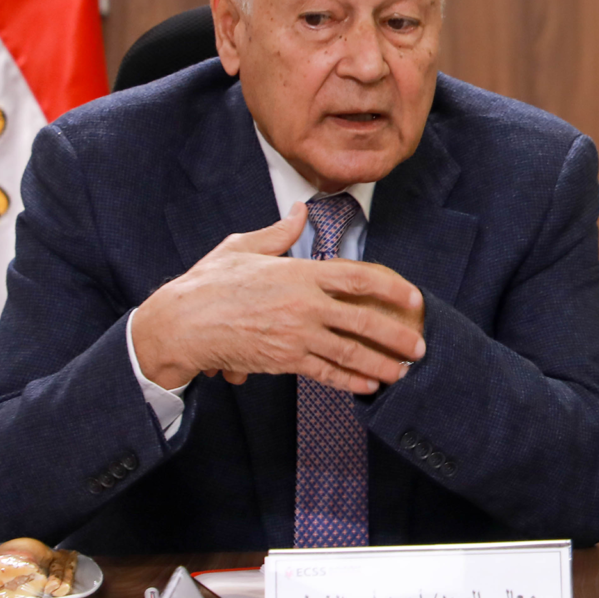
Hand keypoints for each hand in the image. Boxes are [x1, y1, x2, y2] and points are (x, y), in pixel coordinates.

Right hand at [130, 203, 426, 394]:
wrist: (180, 324)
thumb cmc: (209, 284)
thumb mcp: (244, 247)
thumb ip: (279, 232)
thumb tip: (299, 211)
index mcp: (299, 274)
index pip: (358, 278)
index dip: (392, 287)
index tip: (415, 298)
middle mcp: (304, 306)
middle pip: (363, 321)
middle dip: (396, 335)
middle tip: (419, 346)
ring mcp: (296, 336)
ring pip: (349, 353)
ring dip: (380, 364)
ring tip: (402, 372)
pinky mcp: (283, 361)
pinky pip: (325, 373)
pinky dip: (349, 381)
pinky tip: (368, 386)